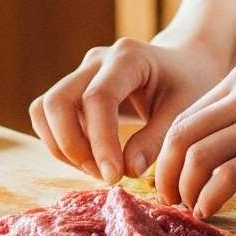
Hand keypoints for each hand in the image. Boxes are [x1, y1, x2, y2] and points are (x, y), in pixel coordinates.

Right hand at [30, 36, 233, 184]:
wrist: (185, 63)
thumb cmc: (190, 84)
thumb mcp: (185, 111)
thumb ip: (156, 140)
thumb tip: (127, 170)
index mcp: (128, 58)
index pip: (97, 99)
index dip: (100, 142)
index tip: (114, 177)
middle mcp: (96, 60)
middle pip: (57, 101)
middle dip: (72, 146)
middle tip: (104, 175)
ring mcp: (81, 73)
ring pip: (45, 109)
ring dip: (62, 146)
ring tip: (98, 170)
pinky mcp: (74, 89)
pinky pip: (49, 116)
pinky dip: (61, 142)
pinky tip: (91, 160)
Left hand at [157, 54, 235, 218]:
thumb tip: (226, 148)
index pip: (185, 117)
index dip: (168, 154)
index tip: (170, 181)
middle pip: (180, 136)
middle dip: (166, 174)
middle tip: (168, 202)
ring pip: (198, 157)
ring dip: (185, 190)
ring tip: (189, 210)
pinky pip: (229, 176)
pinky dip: (211, 198)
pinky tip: (212, 211)